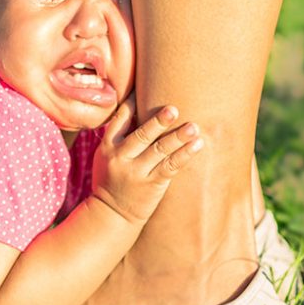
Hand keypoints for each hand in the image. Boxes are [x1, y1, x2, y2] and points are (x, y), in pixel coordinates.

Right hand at [90, 98, 202, 224]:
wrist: (110, 214)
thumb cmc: (111, 180)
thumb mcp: (106, 157)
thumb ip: (118, 136)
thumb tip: (137, 108)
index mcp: (108, 146)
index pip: (120, 119)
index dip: (133, 104)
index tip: (145, 89)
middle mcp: (121, 157)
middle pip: (141, 134)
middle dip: (158, 121)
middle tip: (174, 108)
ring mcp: (136, 172)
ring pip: (159, 150)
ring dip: (178, 137)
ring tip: (193, 127)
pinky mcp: (151, 185)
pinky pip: (170, 167)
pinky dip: (184, 155)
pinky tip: (197, 145)